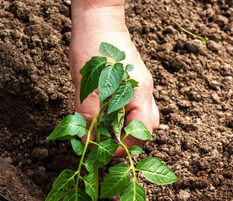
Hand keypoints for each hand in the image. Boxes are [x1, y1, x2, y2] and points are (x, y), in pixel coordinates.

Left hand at [70, 1, 158, 156]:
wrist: (97, 18)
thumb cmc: (94, 46)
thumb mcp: (87, 84)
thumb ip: (88, 115)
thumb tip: (87, 141)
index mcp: (139, 93)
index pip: (143, 130)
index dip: (125, 146)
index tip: (105, 151)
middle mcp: (143, 91)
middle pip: (146, 126)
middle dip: (127, 140)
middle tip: (105, 144)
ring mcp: (138, 86)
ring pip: (138, 116)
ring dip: (121, 128)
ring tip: (101, 132)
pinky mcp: (128, 82)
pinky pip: (129, 106)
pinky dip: (117, 116)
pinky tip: (101, 116)